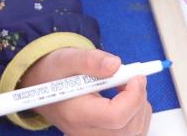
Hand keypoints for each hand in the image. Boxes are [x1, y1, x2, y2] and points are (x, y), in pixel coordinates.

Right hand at [17, 47, 151, 134]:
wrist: (46, 90)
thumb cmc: (56, 74)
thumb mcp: (67, 58)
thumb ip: (90, 60)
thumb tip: (115, 64)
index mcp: (76, 114)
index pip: (115, 117)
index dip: (133, 97)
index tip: (136, 77)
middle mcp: (86, 133)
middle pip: (128, 127)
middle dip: (138, 99)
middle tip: (131, 77)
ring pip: (135, 131)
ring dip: (140, 106)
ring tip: (124, 86)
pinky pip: (133, 132)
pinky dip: (137, 114)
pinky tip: (126, 99)